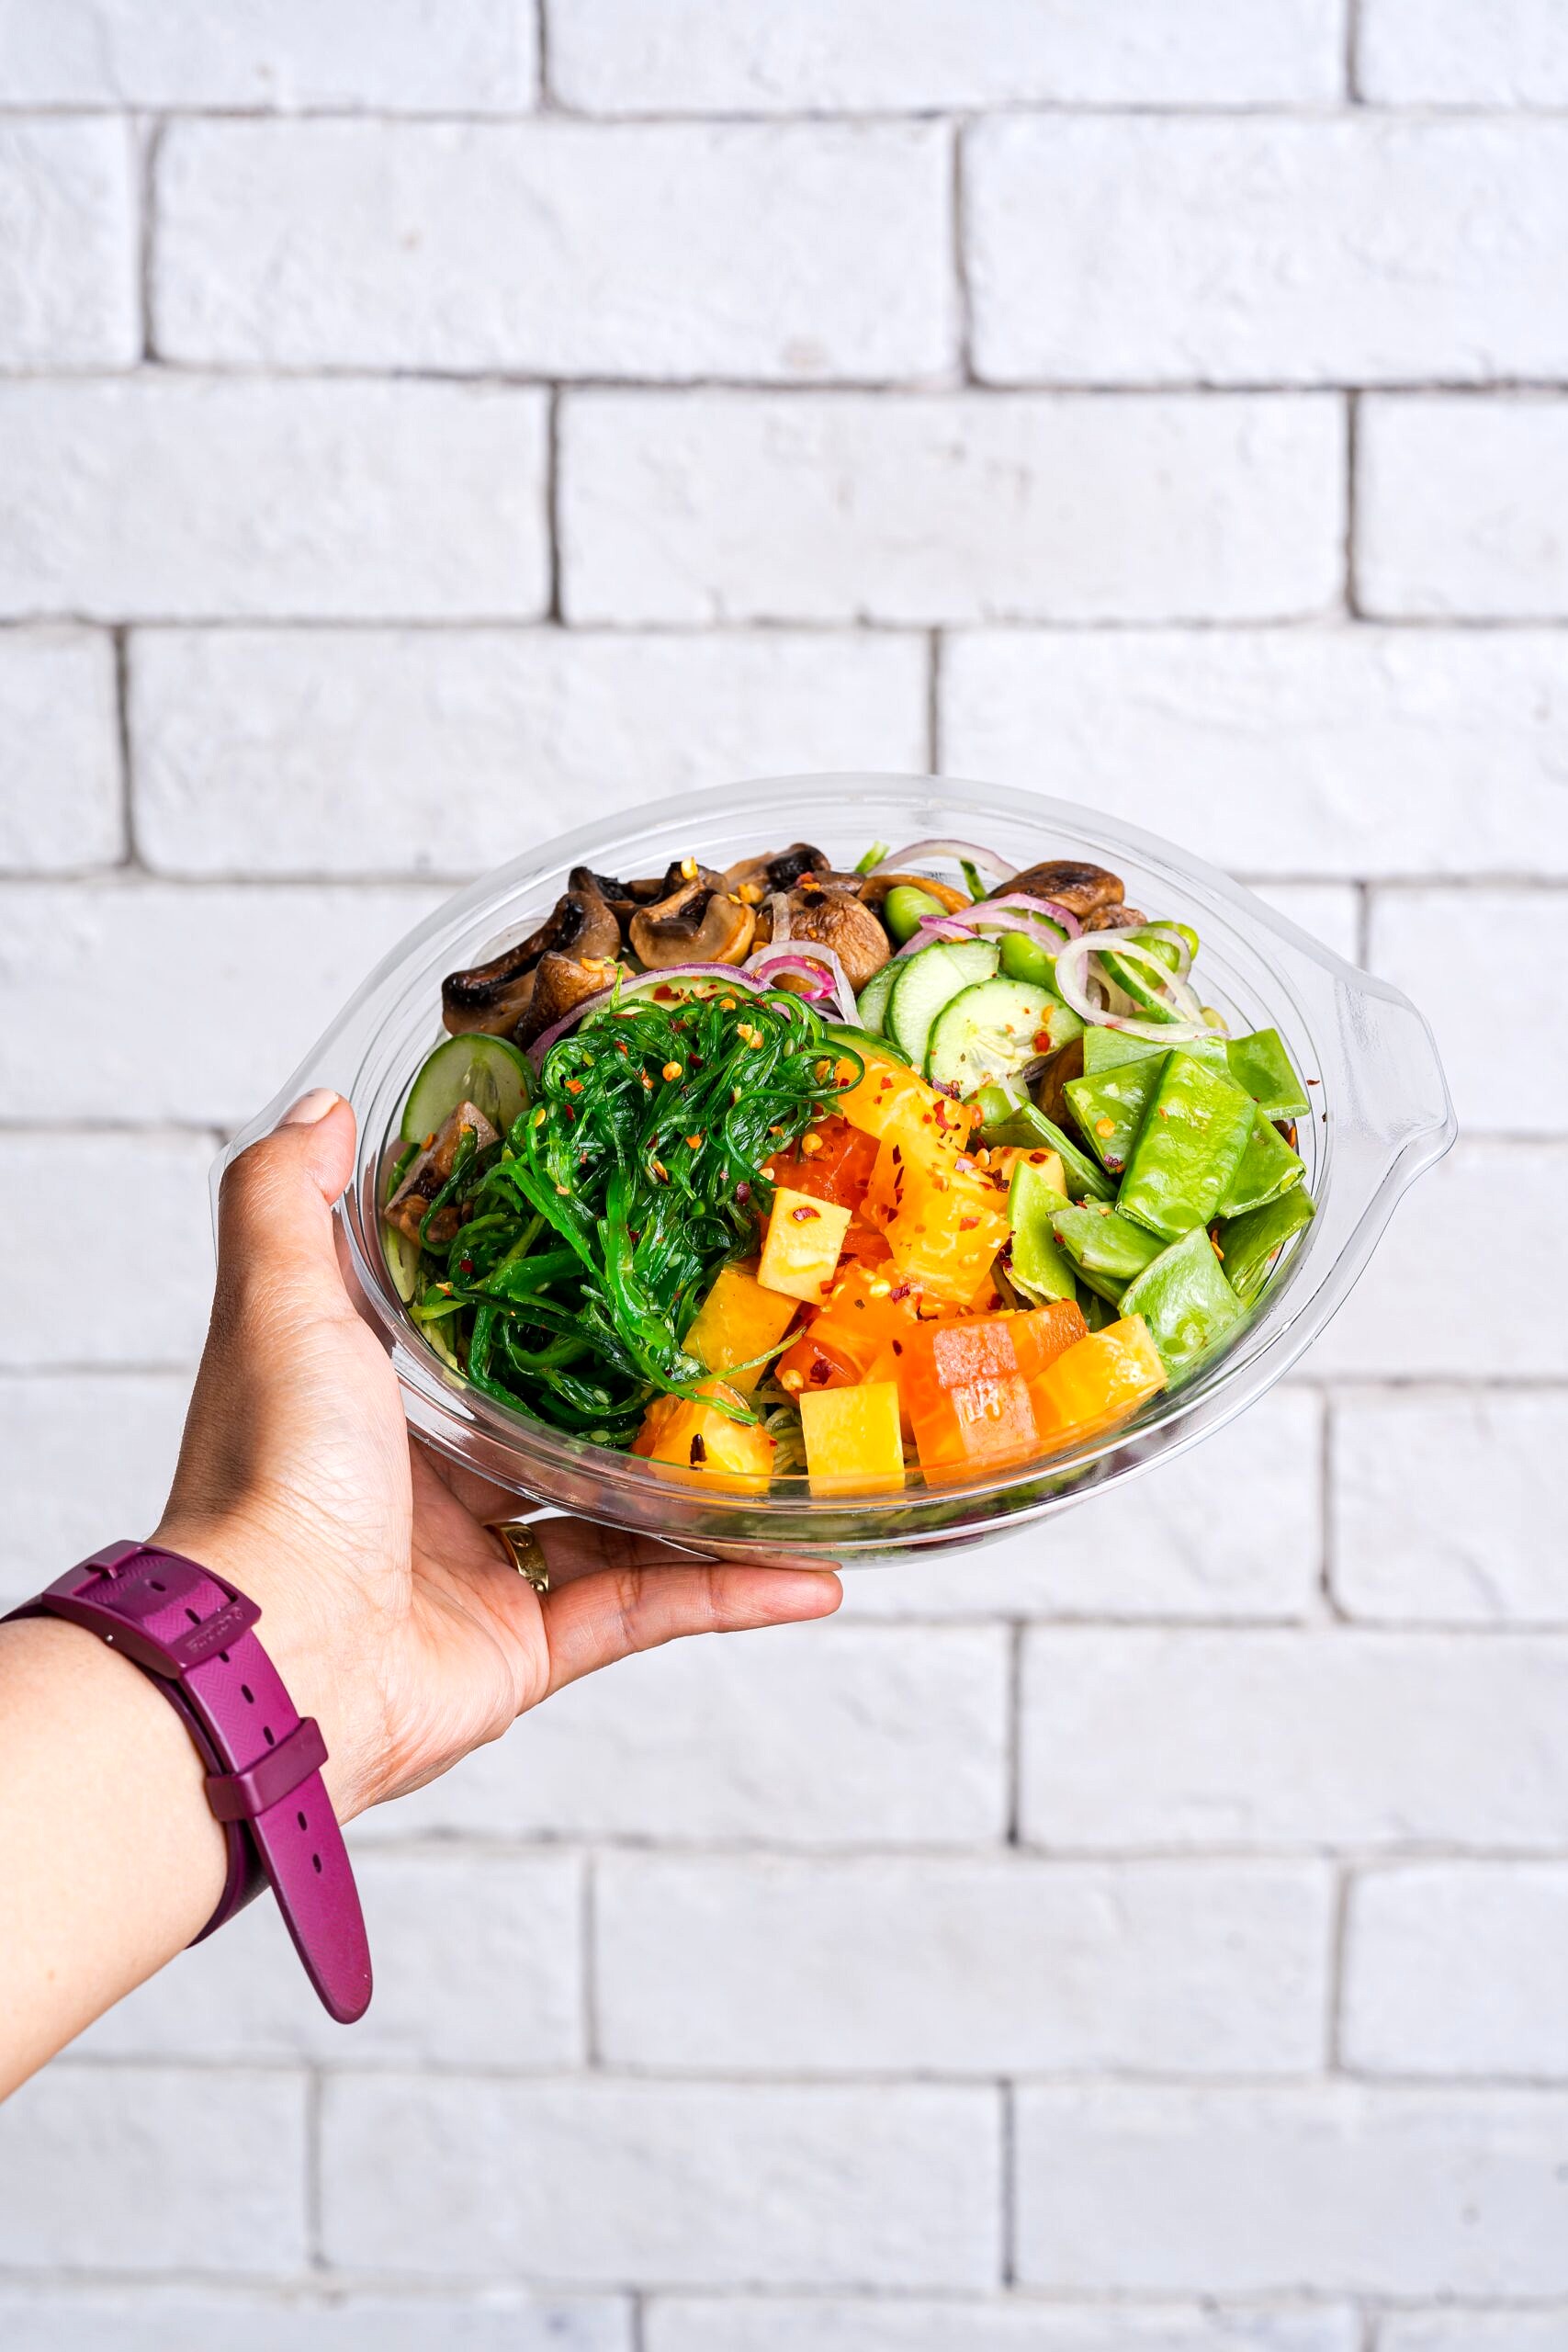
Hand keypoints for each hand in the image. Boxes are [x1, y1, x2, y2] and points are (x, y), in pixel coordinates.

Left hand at [154, 1089, 840, 1820]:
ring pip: (626, 1522)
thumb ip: (287, 1196)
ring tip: (805, 1450)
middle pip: (566, 1427)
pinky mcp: (532, 1649)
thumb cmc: (272, 1469)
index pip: (477, 1333)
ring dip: (714, 1496)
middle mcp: (432, 1489)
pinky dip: (734, 1595)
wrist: (277, 1653)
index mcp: (379, 1405)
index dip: (548, 1284)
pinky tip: (815, 1571)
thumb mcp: (277, 1301)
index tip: (632, 1230)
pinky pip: (653, 1611)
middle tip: (749, 1338)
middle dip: (654, 1391)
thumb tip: (326, 1106)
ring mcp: (485, 1572)